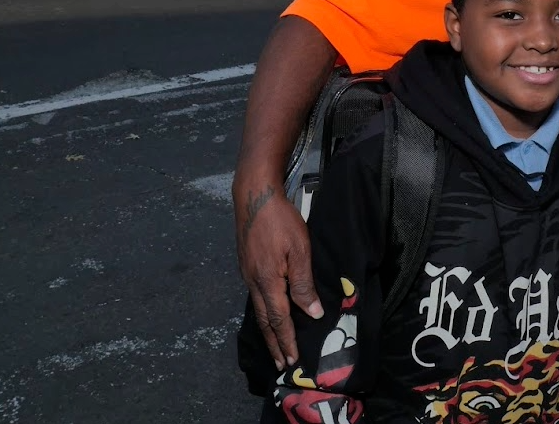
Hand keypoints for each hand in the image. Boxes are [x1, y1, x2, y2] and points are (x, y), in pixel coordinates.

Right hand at [235, 180, 322, 369]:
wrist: (254, 195)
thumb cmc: (280, 220)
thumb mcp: (300, 249)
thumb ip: (304, 283)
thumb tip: (312, 312)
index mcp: (268, 282)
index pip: (278, 320)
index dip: (286, 341)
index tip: (291, 361)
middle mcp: (253, 282)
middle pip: (264, 320)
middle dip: (274, 343)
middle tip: (281, 363)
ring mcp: (247, 273)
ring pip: (258, 309)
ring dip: (268, 330)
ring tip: (275, 344)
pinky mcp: (246, 264)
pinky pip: (255, 296)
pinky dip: (263, 312)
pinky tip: (268, 312)